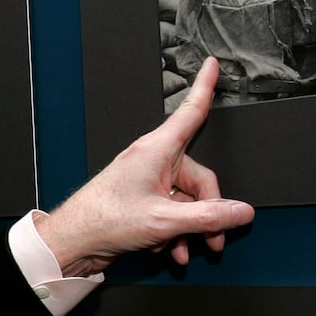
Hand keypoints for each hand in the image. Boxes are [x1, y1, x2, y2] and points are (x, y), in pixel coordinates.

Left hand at [34, 57, 253, 274]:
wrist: (74, 241)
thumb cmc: (105, 220)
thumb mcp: (165, 221)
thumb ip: (209, 217)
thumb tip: (241, 211)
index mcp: (156, 150)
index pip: (189, 112)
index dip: (204, 87)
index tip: (212, 66)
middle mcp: (152, 160)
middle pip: (198, 177)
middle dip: (208, 211)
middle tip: (213, 239)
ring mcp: (146, 180)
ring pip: (185, 199)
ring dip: (189, 227)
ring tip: (184, 249)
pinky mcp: (141, 199)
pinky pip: (171, 209)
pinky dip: (174, 230)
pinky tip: (168, 249)